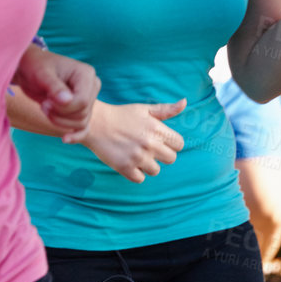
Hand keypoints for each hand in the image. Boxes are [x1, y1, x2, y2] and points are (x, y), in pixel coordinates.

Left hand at [13, 45, 99, 139]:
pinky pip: (84, 128)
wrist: (30, 70)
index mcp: (87, 74)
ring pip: (81, 123)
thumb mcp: (42, 74)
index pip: (83, 102)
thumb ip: (54, 87)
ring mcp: (88, 99)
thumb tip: (67, 101)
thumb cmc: (35, 67)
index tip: (46, 101)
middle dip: (59, 114)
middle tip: (44, 104)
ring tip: (45, 107)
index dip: (63, 108)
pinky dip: (76, 136)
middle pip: (82, 114)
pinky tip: (65, 139)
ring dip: (59, 121)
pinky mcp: (80, 110)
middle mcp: (91, 87)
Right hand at [71, 99, 185, 182]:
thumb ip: (166, 110)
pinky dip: (135, 173)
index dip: (171, 144)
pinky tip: (128, 162)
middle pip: (171, 159)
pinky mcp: (125, 167)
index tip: (160, 142)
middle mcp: (150, 144)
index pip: (179, 144)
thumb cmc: (121, 115)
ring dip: (148, 165)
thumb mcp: (145, 109)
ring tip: (136, 155)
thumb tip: (184, 102)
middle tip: (148, 149)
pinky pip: (140, 179)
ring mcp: (138, 157)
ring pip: (155, 170)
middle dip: (161, 155)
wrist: (96, 123)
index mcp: (157, 129)